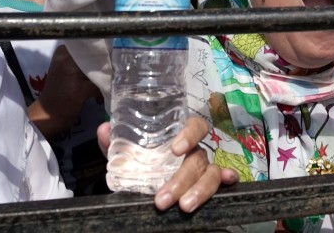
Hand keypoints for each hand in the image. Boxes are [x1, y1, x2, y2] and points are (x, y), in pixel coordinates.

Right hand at [27, 46, 99, 136]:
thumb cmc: (58, 91)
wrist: (45, 114)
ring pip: (98, 72)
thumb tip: (107, 55)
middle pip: (95, 58)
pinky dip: (101, 93)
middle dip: (104, 68)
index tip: (106, 62)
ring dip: (103, 81)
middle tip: (106, 77)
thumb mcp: (65, 69)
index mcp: (62, 51)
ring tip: (100, 89)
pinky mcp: (78, 90)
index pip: (89, 46)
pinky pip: (98, 87)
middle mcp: (66, 59)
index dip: (101, 54)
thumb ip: (81, 60)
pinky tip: (97, 100)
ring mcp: (72, 74)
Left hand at [97, 116, 238, 211]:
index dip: (189, 135)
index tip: (175, 150)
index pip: (194, 126)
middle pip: (197, 159)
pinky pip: (225, 180)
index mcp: (180, 136)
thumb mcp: (126, 153)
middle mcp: (196, 150)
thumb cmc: (141, 161)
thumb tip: (104, 129)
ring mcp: (206, 168)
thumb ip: (114, 143)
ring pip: (211, 174)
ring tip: (184, 207)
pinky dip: (229, 180)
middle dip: (181, 180)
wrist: (143, 182)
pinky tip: (229, 184)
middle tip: (162, 200)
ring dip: (200, 190)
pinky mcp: (211, 184)